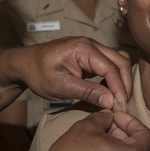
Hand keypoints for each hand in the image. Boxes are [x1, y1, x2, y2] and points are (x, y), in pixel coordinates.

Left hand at [14, 38, 132, 110]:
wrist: (24, 64)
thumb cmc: (38, 74)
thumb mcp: (61, 86)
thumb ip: (87, 92)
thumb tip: (110, 102)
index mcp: (83, 48)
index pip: (110, 68)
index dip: (119, 88)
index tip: (121, 107)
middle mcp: (91, 44)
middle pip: (120, 62)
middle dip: (125, 84)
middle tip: (123, 106)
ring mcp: (92, 47)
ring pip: (118, 61)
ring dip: (121, 80)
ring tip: (118, 100)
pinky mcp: (91, 54)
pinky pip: (110, 63)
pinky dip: (114, 76)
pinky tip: (110, 91)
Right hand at [39, 110, 149, 150]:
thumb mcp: (87, 126)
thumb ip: (103, 117)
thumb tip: (108, 116)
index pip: (145, 135)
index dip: (131, 121)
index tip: (114, 116)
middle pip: (135, 150)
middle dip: (121, 134)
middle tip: (104, 125)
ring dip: (114, 149)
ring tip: (96, 140)